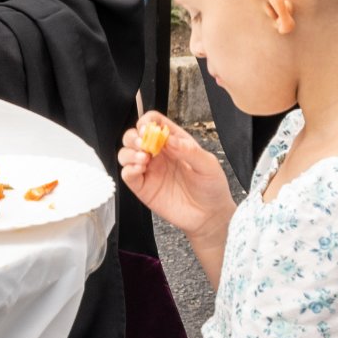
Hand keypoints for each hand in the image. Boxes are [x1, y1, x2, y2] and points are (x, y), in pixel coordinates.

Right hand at [118, 112, 235, 240]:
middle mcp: (158, 154)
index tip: (148, 128)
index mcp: (173, 142)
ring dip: (129, 152)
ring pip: (125, 153)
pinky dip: (128, 169)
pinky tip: (140, 170)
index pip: (153, 122)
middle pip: (133, 136)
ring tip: (143, 159)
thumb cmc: (211, 187)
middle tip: (143, 144)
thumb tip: (168, 139)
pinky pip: (127, 174)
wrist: (210, 216)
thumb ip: (189, 150)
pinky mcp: (143, 187)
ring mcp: (149, 170)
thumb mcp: (208, 165)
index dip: (147, 121)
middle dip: (133, 137)